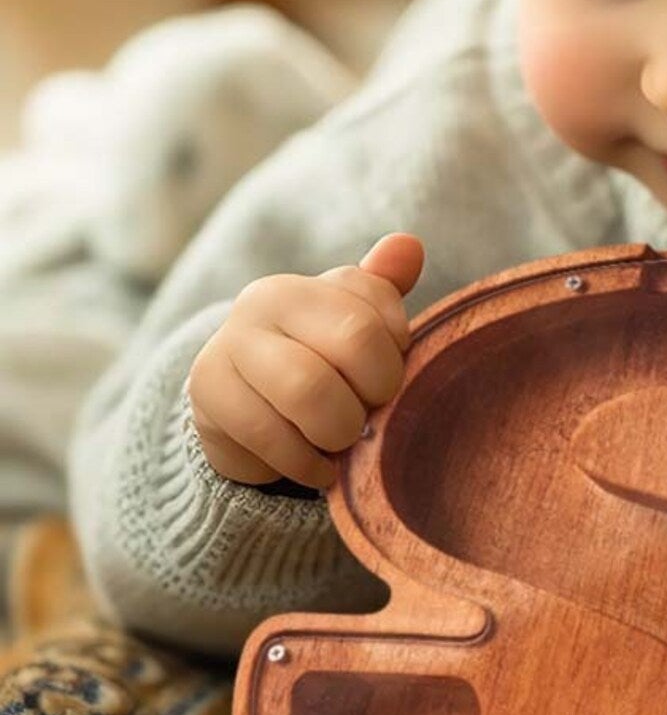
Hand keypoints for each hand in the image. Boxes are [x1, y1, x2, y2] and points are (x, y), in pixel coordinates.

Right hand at [188, 233, 424, 489]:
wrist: (242, 408)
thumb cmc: (315, 365)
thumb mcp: (354, 327)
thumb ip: (383, 289)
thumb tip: (409, 245)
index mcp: (307, 286)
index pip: (377, 317)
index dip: (396, 362)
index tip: (387, 380)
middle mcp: (261, 304)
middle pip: (353, 345)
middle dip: (376, 395)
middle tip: (371, 417)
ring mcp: (228, 347)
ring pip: (310, 392)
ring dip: (340, 432)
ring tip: (343, 443)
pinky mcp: (208, 397)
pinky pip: (273, 438)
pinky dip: (308, 465)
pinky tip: (319, 469)